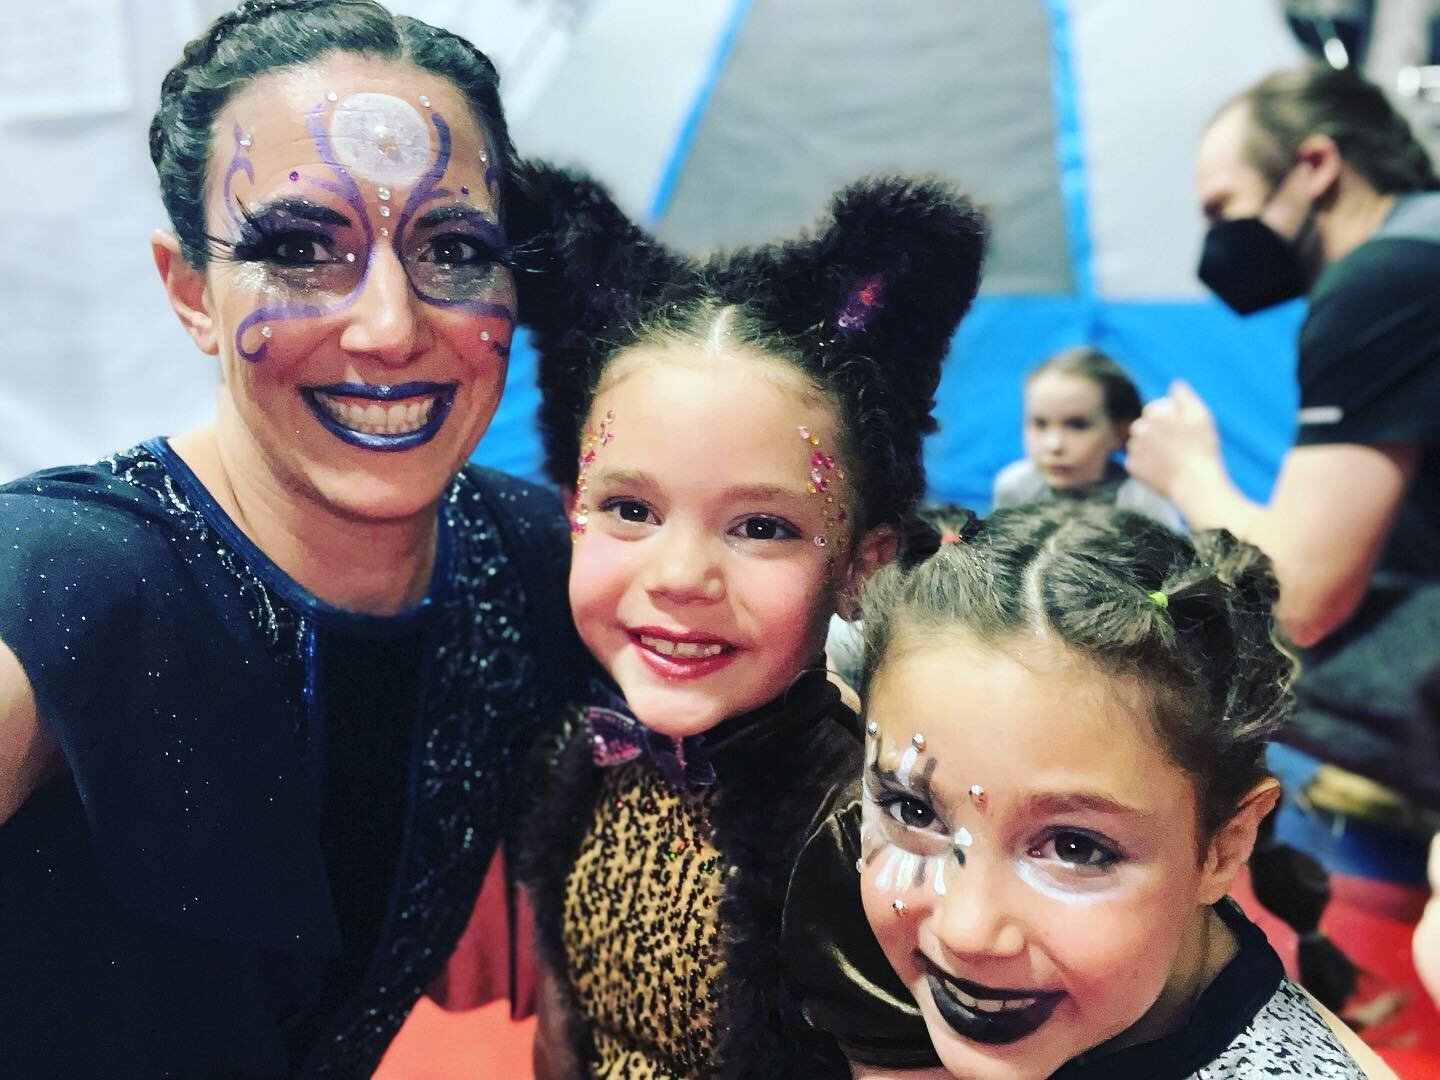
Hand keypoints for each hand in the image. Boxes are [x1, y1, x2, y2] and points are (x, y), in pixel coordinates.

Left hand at [1126, 380, 1222, 498]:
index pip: (1153, 409)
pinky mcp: (1132, 467)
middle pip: (1143, 425)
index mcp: (1154, 414)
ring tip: (1170, 457)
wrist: (1195, 484)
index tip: (1180, 429)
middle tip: (1175, 444)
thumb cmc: (1202, 448)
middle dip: (1156, 431)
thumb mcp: (1201, 416)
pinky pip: (1136, 460)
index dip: (1168, 418)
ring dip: (1149, 446)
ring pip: (1139, 442)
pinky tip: (1162, 468)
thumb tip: (1174, 383)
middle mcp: (1139, 429)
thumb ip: (1185, 396)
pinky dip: (1146, 463)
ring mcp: (1134, 449)